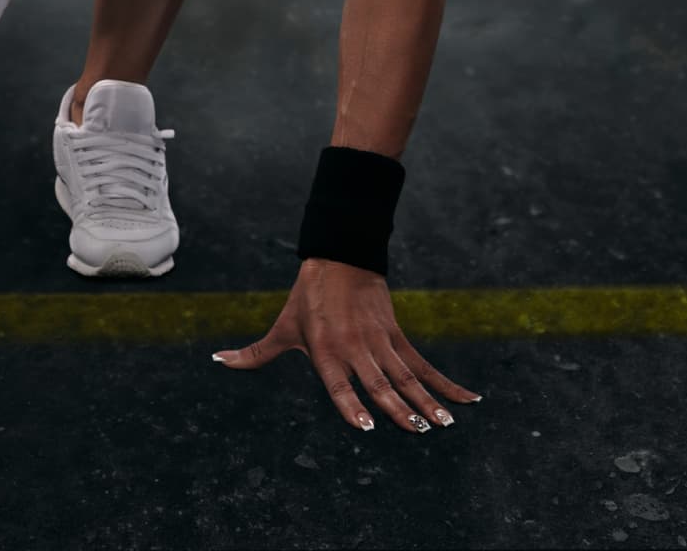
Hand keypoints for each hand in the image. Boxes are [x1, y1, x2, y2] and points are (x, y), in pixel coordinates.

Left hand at [212, 256, 481, 432]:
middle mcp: (354, 348)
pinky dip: (448, 382)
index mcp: (325, 350)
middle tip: (419, 429)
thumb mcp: (281, 328)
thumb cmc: (305, 300)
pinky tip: (469, 398)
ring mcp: (379, 341)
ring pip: (406, 375)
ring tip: (445, 422)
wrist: (337, 257)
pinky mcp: (397, 334)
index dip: (351, 404)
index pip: (337, 383)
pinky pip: (424, 363)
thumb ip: (254, 354)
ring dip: (428, 399)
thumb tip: (217, 361)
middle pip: (380, 383)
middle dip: (400, 408)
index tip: (367, 427)